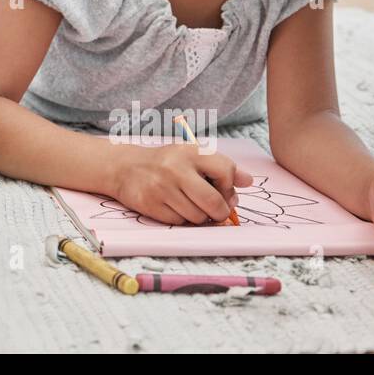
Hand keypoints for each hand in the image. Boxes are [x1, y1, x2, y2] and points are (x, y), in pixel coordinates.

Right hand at [112, 143, 250, 224]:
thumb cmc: (166, 162)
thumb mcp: (192, 156)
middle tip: (216, 210)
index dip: (230, 186)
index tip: (223, 188)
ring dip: (200, 216)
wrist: (125, 167)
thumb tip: (249, 181)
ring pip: (198, 217)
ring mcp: (162, 188)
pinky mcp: (151, 205)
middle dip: (220, 211)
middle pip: (214, 202)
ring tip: (191, 205)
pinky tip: (176, 207)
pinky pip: (180, 222)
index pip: (225, 171)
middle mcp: (176, 168)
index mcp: (190, 152)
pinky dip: (182, 219)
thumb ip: (221, 166)